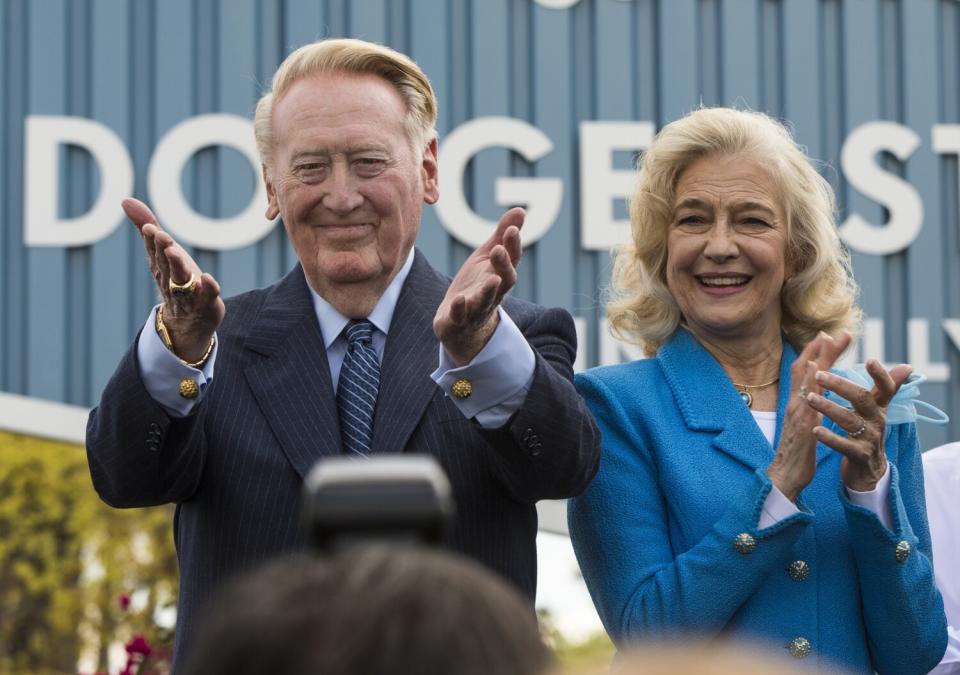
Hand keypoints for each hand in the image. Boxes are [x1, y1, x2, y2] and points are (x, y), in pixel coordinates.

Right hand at [123, 198, 224, 361]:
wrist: (189, 321)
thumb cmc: (176, 280)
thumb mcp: (163, 253)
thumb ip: (147, 227)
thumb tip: (125, 200)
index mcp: (161, 268)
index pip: (155, 253)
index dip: (152, 241)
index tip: (151, 228)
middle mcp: (173, 281)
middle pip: (166, 265)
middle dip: (163, 251)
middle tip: (162, 236)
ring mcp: (190, 294)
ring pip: (182, 281)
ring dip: (179, 267)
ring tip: (176, 253)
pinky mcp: (208, 303)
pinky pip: (208, 296)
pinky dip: (208, 288)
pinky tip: (209, 278)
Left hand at [433, 207, 523, 365]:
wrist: (460, 324)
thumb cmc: (476, 284)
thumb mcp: (486, 258)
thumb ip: (501, 236)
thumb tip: (521, 210)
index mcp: (500, 275)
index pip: (511, 259)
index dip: (513, 245)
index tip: (512, 229)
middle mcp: (493, 293)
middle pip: (504, 280)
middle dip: (503, 265)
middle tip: (499, 249)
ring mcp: (477, 308)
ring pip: (486, 300)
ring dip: (489, 290)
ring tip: (492, 279)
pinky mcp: (458, 320)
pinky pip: (460, 316)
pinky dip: (460, 309)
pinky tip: (458, 299)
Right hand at [768, 332, 851, 501]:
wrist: (785, 478)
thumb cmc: (797, 454)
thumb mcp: (805, 426)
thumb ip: (809, 410)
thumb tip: (817, 397)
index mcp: (798, 404)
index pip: (807, 372)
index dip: (817, 353)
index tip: (829, 336)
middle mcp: (794, 404)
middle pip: (805, 368)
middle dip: (819, 348)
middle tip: (833, 330)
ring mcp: (796, 413)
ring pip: (805, 379)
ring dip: (817, 357)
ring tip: (827, 339)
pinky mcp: (801, 425)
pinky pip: (806, 399)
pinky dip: (811, 382)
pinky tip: (817, 370)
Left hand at [804, 359, 911, 490]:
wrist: (868, 472)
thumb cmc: (868, 434)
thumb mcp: (877, 412)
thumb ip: (885, 389)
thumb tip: (907, 366)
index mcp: (879, 408)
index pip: (885, 388)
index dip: (881, 375)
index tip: (871, 360)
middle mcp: (877, 421)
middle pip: (862, 399)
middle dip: (840, 385)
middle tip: (819, 374)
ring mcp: (870, 439)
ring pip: (849, 420)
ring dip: (828, 407)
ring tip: (809, 398)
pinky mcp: (860, 456)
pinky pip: (844, 445)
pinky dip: (830, 437)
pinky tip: (815, 429)